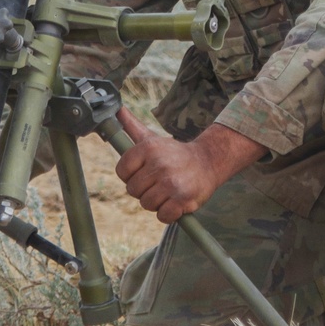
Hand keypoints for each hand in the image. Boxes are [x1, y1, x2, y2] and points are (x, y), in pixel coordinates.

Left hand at [115, 108, 266, 224]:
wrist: (208, 162)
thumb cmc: (175, 153)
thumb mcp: (153, 138)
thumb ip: (131, 126)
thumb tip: (116, 109)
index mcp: (148, 148)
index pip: (122, 171)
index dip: (130, 175)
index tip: (143, 172)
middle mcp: (159, 164)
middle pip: (133, 191)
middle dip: (144, 190)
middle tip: (158, 181)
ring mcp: (171, 182)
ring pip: (146, 204)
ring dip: (156, 202)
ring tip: (168, 190)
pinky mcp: (182, 199)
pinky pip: (162, 216)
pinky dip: (168, 213)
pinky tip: (176, 201)